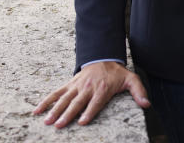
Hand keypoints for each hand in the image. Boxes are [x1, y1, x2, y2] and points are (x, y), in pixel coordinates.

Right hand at [32, 61, 149, 127]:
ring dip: (55, 110)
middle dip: (68, 114)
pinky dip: (46, 101)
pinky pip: (56, 93)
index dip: (89, 112)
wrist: (104, 57)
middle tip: (59, 125)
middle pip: (77, 102)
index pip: (95, 102)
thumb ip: (139, 92)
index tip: (82, 122)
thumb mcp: (131, 80)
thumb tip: (147, 104)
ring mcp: (77, 85)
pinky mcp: (69, 84)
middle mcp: (88, 87)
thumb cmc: (117, 74)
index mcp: (103, 88)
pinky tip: (37, 111)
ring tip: (47, 121)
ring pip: (65, 98)